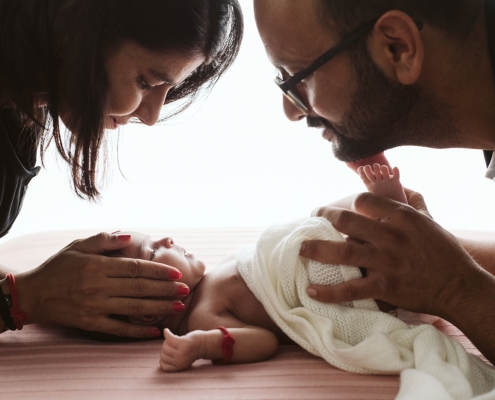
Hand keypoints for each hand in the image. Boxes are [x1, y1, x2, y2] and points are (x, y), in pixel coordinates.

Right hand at [15, 232, 187, 337]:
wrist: (33, 294)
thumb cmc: (58, 267)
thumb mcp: (78, 246)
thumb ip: (104, 240)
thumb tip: (130, 235)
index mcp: (98, 266)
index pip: (135, 268)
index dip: (157, 271)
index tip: (176, 273)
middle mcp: (98, 287)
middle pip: (139, 288)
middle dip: (165, 289)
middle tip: (185, 290)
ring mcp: (95, 307)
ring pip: (133, 307)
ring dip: (158, 307)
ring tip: (177, 306)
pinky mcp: (90, 323)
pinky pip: (118, 329)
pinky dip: (137, 331)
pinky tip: (154, 330)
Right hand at [160, 329, 204, 371]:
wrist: (206, 344)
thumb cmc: (192, 350)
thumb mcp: (182, 359)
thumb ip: (172, 361)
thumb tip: (160, 360)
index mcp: (179, 367)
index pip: (162, 366)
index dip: (163, 357)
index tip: (169, 352)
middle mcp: (180, 362)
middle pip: (163, 354)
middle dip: (165, 347)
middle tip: (173, 344)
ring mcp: (182, 353)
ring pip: (165, 346)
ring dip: (167, 341)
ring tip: (174, 339)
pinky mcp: (183, 343)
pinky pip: (169, 338)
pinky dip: (167, 333)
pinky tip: (166, 331)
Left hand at [302, 188, 486, 318]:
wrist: (459, 287)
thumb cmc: (444, 252)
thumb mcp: (431, 220)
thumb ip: (414, 202)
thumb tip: (402, 186)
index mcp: (402, 217)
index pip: (363, 200)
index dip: (348, 203)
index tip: (339, 209)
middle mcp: (391, 236)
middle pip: (347, 220)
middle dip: (324, 216)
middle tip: (311, 218)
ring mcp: (386, 261)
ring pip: (343, 251)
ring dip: (317, 249)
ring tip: (300, 248)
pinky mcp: (384, 286)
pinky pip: (351, 288)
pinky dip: (329, 291)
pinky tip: (312, 290)